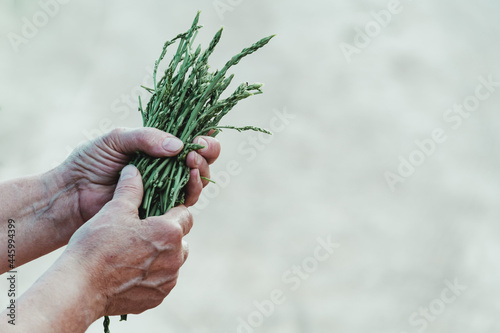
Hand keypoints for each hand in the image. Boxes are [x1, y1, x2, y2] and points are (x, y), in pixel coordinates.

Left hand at [60, 128, 220, 222]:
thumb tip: (178, 145)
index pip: (188, 139)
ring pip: (197, 180)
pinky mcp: (162, 208)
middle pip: (200, 160)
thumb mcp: (117, 139)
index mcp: (157, 147)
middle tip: (197, 149)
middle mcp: (166, 168)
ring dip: (201, 169)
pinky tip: (190, 177)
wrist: (73, 193)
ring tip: (192, 161)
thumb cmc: (91, 161)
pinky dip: (193, 188)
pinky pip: (185, 200)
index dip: (201, 137)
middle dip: (205, 153)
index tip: (203, 135)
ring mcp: (165, 188)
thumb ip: (146, 138)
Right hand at [65, 165, 191, 315]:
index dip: (171, 210)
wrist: (80, 287)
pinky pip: (162, 281)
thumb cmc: (97, 245)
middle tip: (143, 232)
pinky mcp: (158, 297)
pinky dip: (152, 275)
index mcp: (170, 231)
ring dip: (162, 255)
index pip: (184, 214)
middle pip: (181, 239)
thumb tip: (134, 170)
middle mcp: (176, 257)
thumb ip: (131, 188)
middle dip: (167, 234)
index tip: (155, 212)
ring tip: (137, 252)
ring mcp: (168, 280)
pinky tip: (131, 271)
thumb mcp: (114, 210)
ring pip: (173, 261)